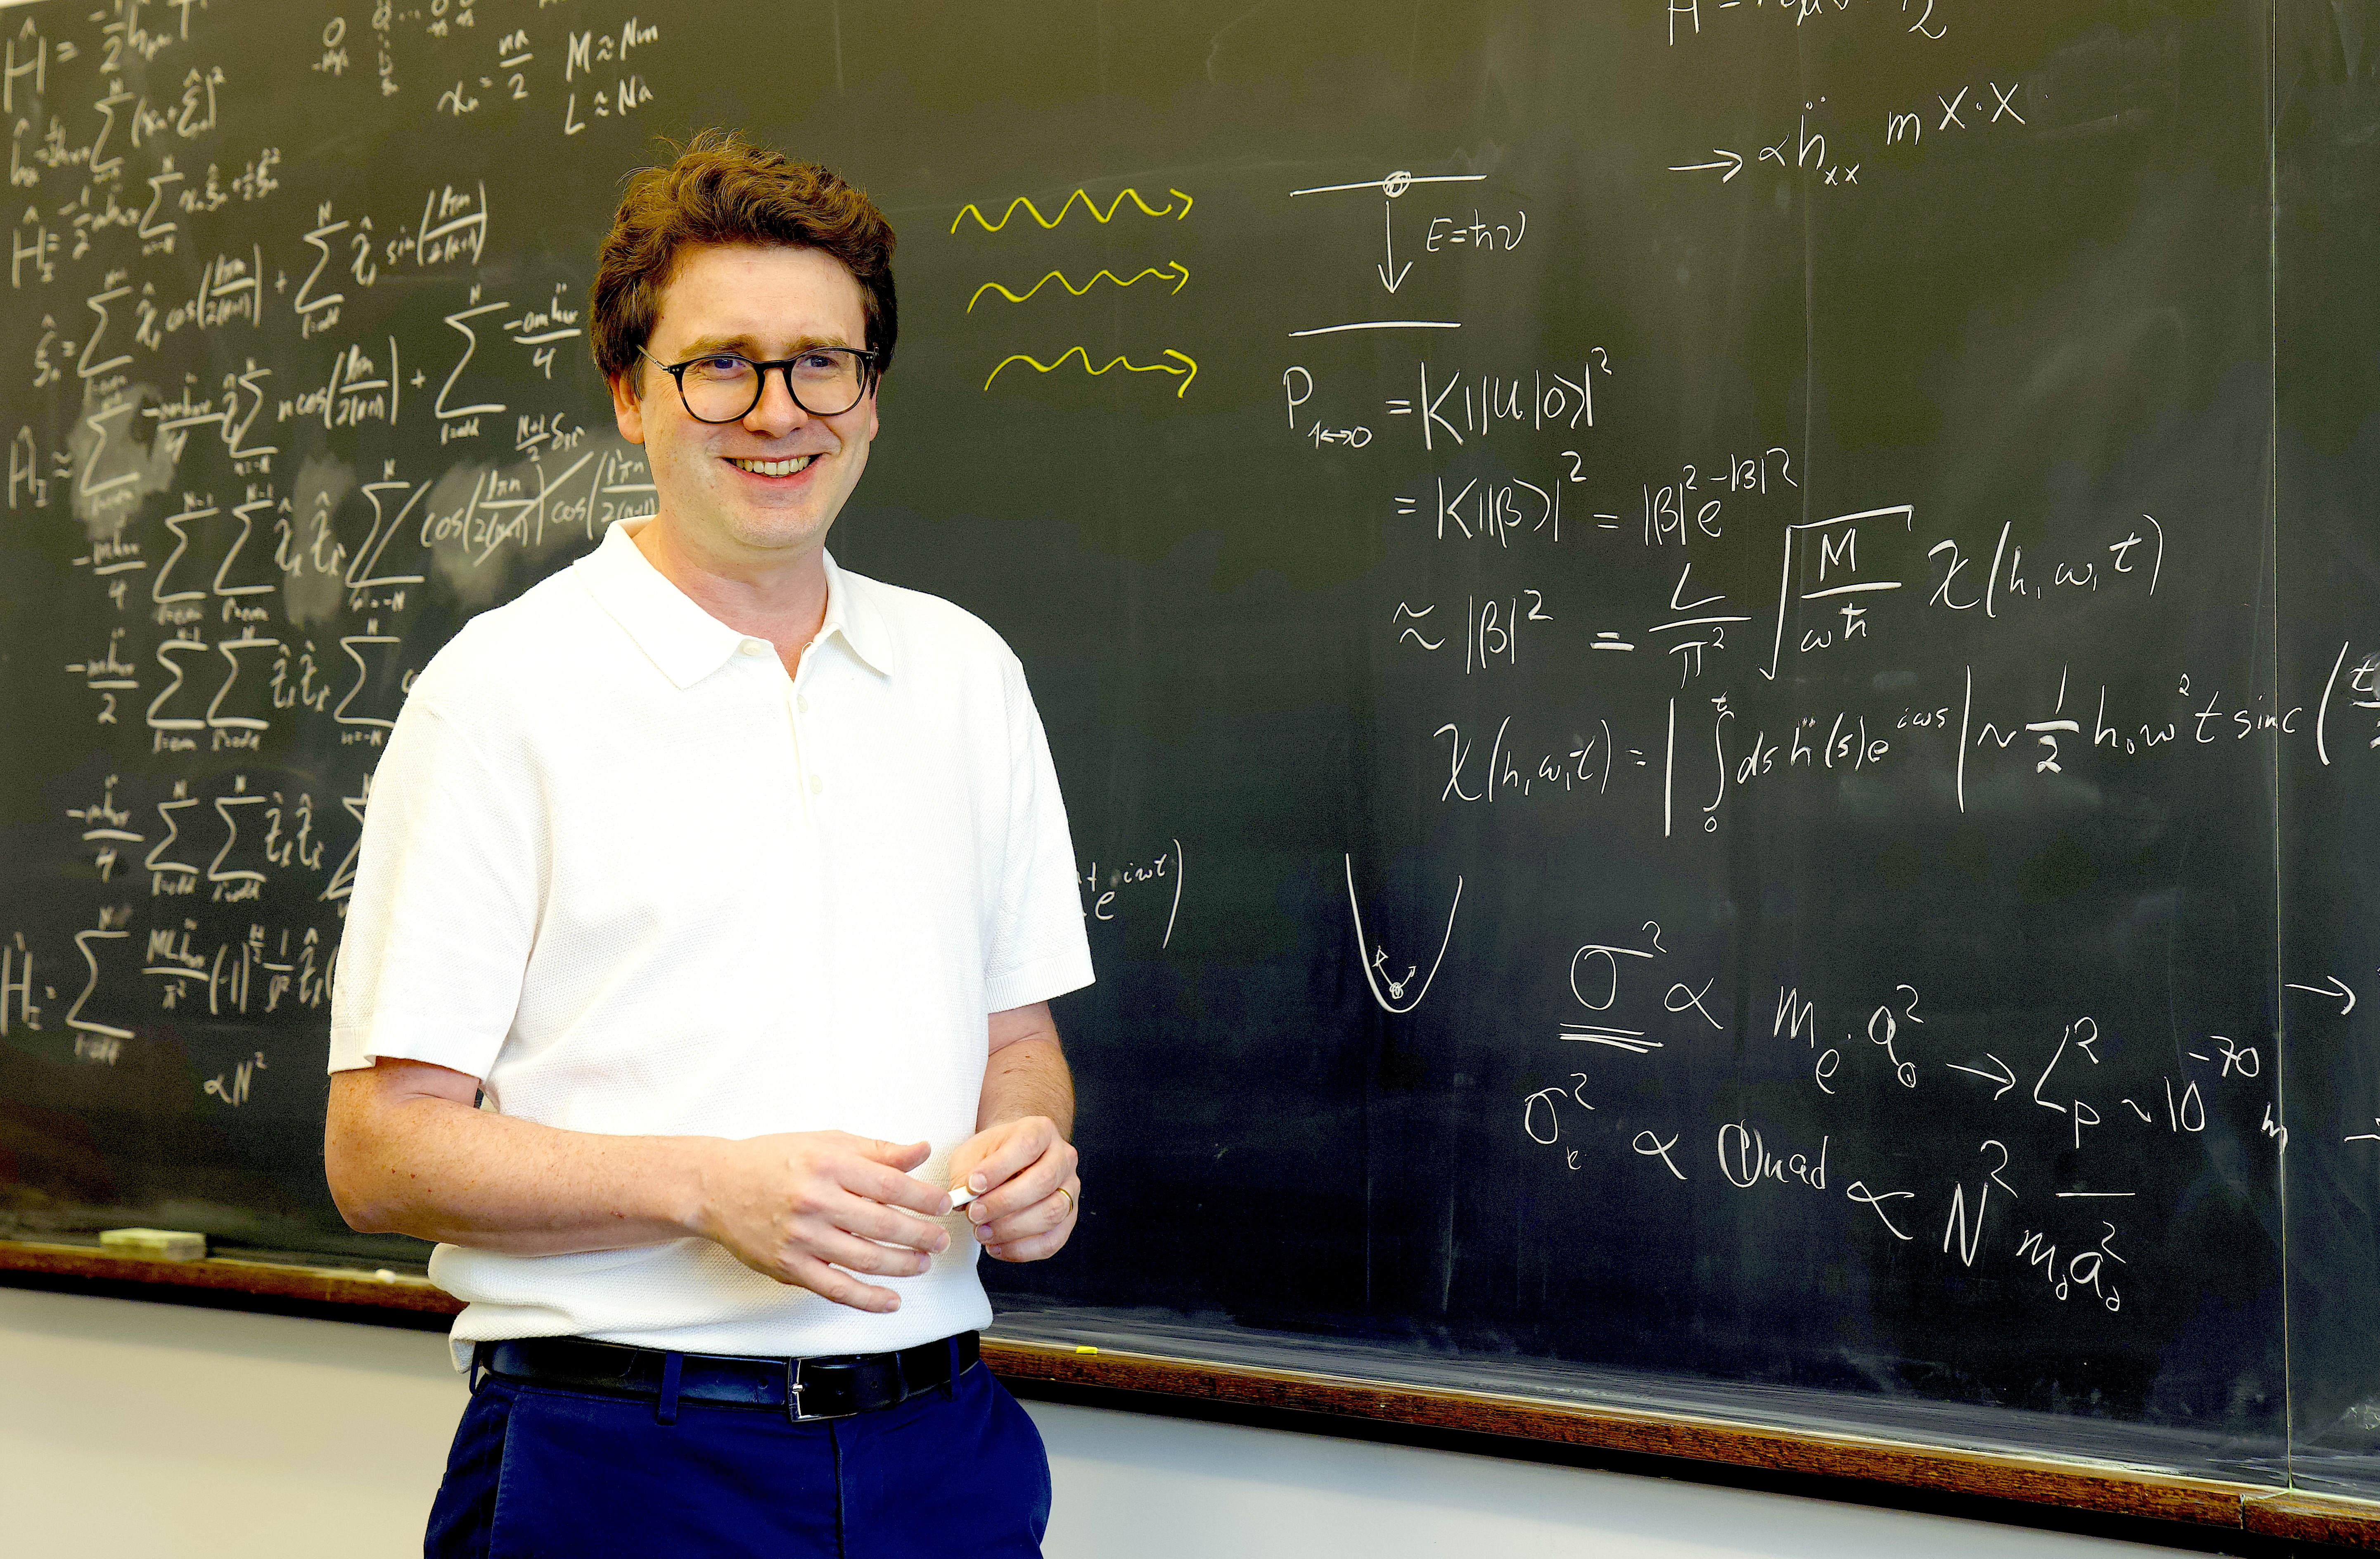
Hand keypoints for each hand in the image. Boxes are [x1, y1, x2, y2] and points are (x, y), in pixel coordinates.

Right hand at [693, 1132, 952, 1311]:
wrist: (716, 1185)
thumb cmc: (774, 1159)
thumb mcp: (827, 1142)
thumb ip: (877, 1150)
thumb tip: (922, 1150)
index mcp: (829, 1165)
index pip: (891, 1185)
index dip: (924, 1199)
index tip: (944, 1204)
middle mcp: (816, 1201)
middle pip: (883, 1224)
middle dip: (922, 1235)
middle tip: (942, 1239)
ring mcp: (801, 1237)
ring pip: (865, 1258)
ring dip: (903, 1265)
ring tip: (923, 1263)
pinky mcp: (788, 1266)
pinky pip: (835, 1288)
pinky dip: (867, 1299)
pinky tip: (892, 1301)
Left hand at [949, 1116, 1078, 1261]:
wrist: (1014, 1159)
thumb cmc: (994, 1155)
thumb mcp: (973, 1152)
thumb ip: (965, 1172)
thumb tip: (962, 1198)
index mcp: (1041, 1131)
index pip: (1026, 1146)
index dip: (999, 1169)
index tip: (972, 1185)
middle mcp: (1063, 1157)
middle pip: (1043, 1181)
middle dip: (1004, 1203)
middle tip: (974, 1214)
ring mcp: (1070, 1188)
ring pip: (1052, 1212)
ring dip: (1012, 1229)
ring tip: (982, 1233)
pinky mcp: (1069, 1217)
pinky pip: (1053, 1240)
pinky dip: (1022, 1249)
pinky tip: (996, 1247)